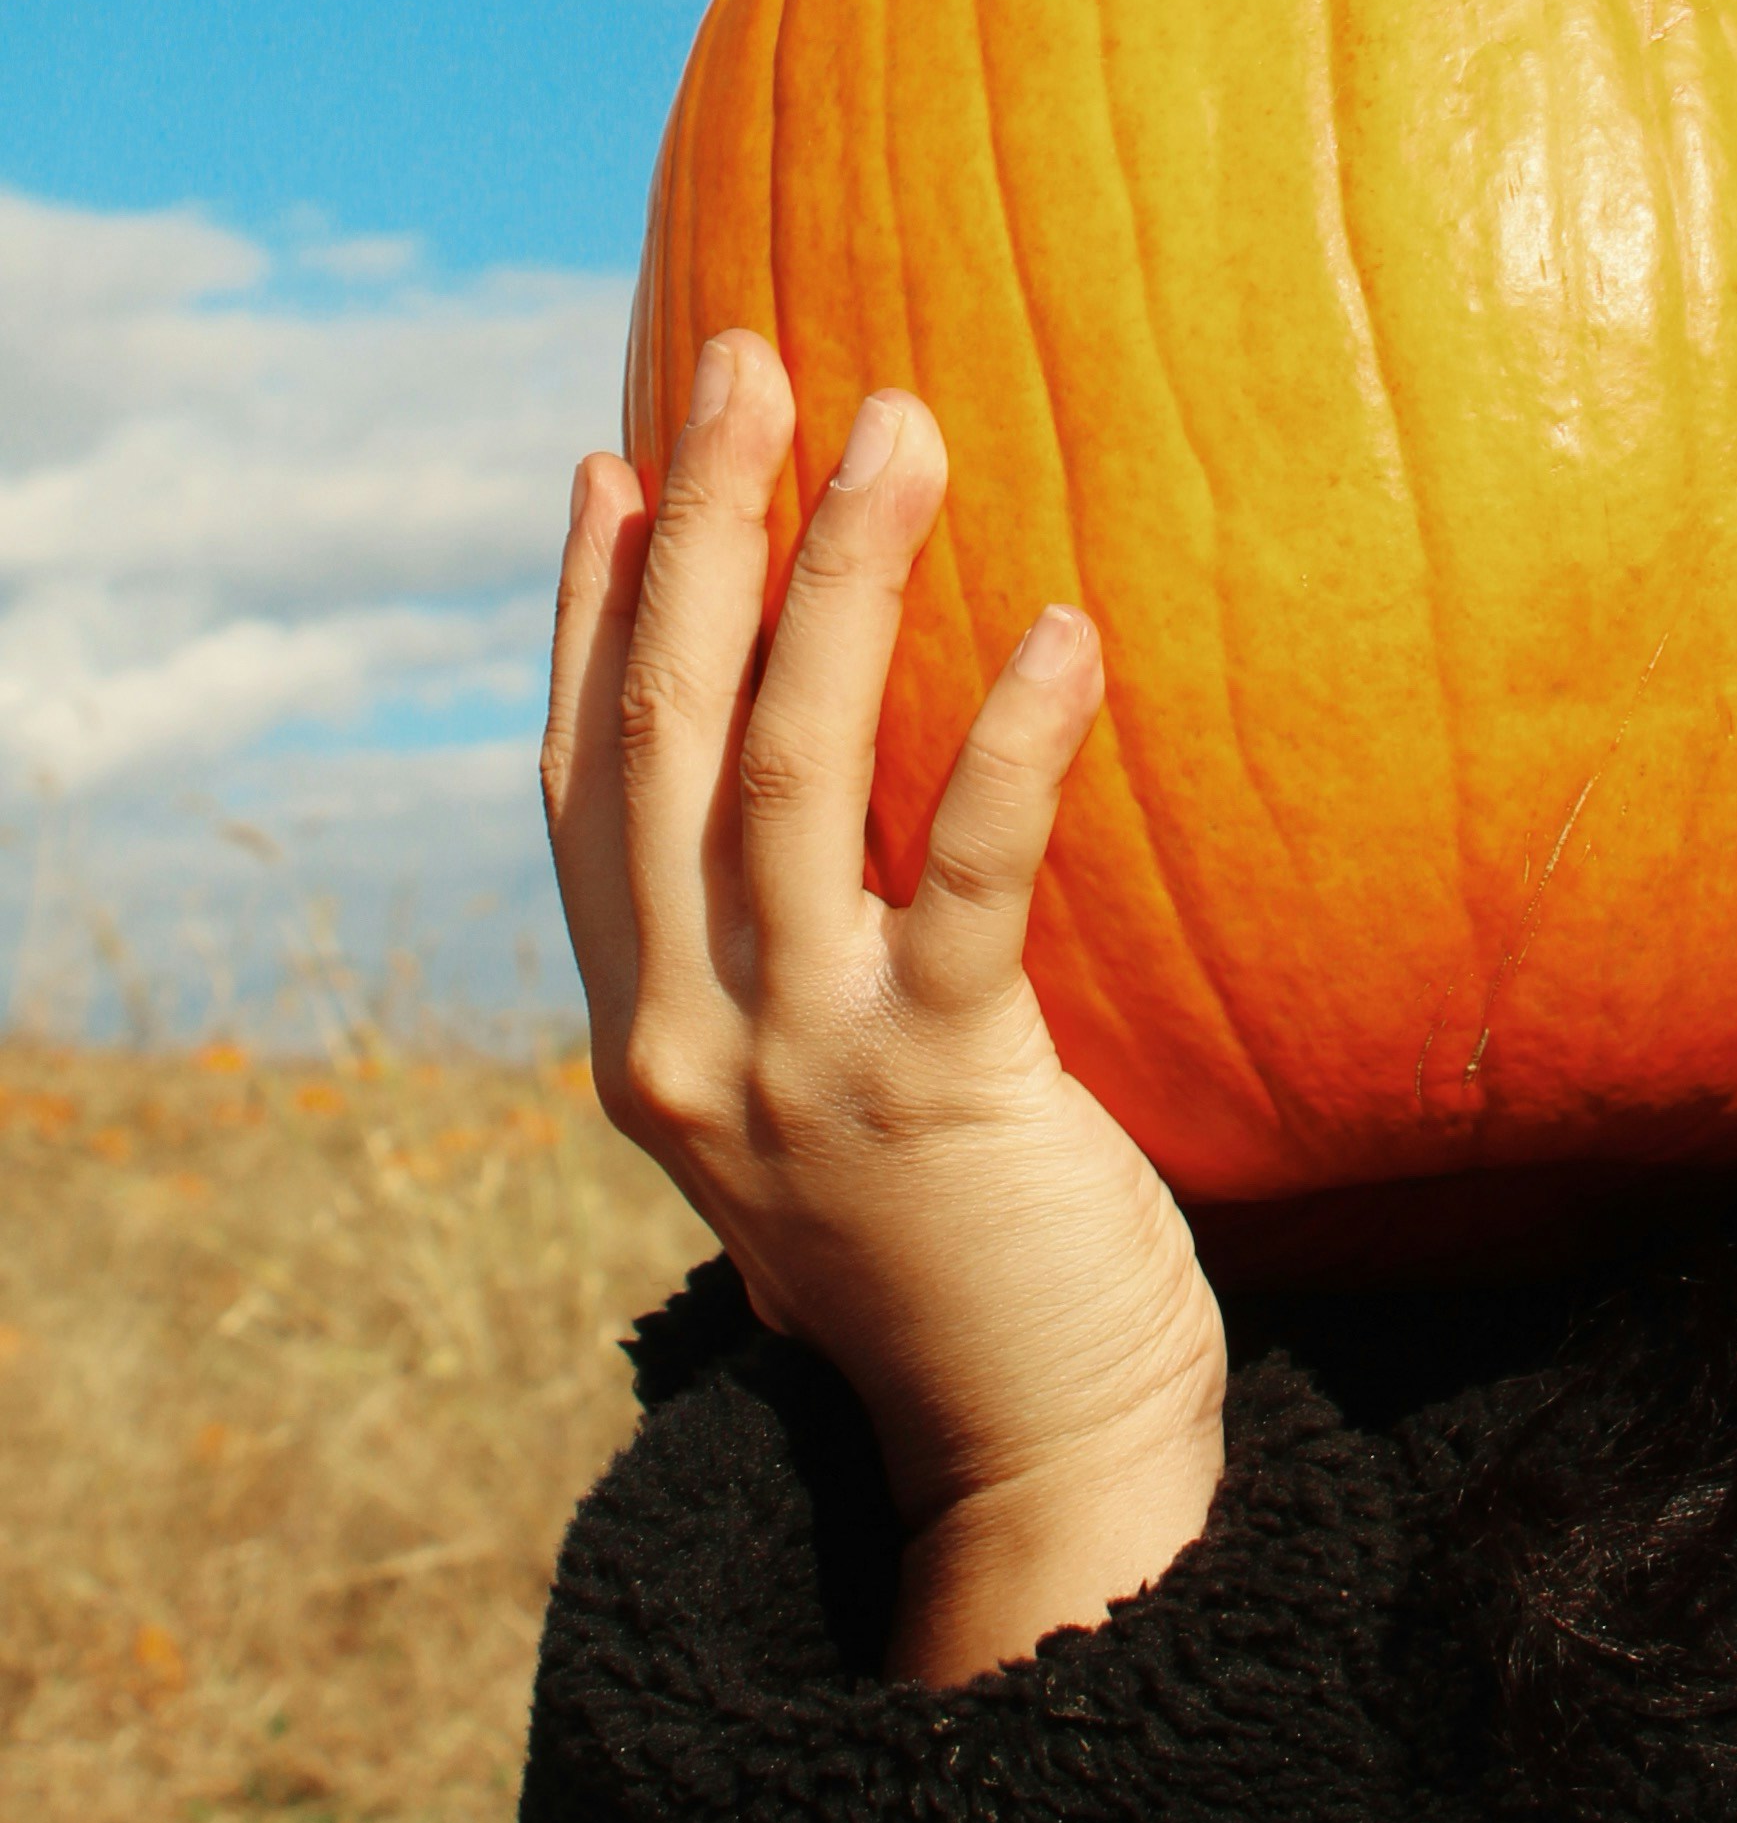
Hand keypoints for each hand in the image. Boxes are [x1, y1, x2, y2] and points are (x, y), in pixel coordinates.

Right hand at [543, 329, 1230, 1679]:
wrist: (1037, 1462)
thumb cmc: (970, 1250)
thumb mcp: (841, 1088)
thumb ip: (807, 949)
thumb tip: (826, 760)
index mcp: (652, 1033)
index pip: (588, 784)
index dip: (591, 616)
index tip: (614, 456)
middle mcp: (692, 1043)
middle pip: (669, 737)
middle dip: (699, 534)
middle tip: (748, 361)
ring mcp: (803, 1072)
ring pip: (789, 774)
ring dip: (840, 581)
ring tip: (904, 429)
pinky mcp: (942, 1095)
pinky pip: (969, 884)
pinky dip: (1005, 744)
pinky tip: (1062, 630)